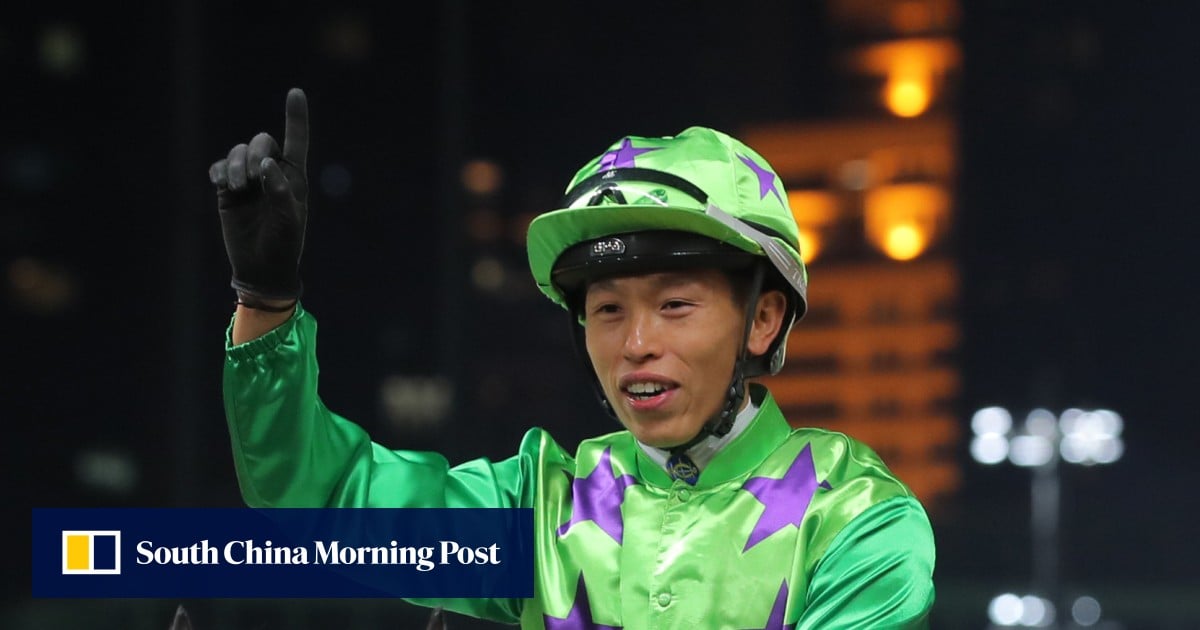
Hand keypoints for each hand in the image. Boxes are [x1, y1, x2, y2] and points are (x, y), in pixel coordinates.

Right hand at [209, 88, 309, 299]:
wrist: (261, 267)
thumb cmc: (284, 244)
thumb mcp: (290, 220)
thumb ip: (281, 191)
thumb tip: (267, 164)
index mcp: (293, 176)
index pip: (296, 140)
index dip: (295, 116)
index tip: (295, 92)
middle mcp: (270, 173)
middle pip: (261, 142)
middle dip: (254, 152)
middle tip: (253, 177)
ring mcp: (247, 180)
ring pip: (238, 153)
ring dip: (236, 164)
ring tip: (238, 186)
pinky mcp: (227, 190)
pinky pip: (220, 168)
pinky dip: (220, 171)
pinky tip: (223, 184)